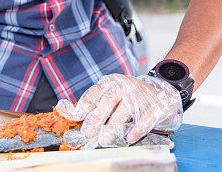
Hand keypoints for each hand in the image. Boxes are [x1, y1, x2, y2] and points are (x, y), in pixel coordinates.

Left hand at [55, 73, 182, 146]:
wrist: (160, 90)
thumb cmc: (127, 95)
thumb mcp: (107, 94)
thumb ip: (87, 103)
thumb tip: (60, 108)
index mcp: (110, 83)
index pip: (94, 92)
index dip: (84, 105)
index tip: (77, 117)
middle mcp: (124, 86)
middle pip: (108, 101)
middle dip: (96, 118)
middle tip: (88, 133)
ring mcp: (139, 95)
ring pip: (125, 110)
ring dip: (114, 125)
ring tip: (106, 138)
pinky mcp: (154, 106)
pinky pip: (145, 118)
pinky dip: (136, 129)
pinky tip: (129, 138)